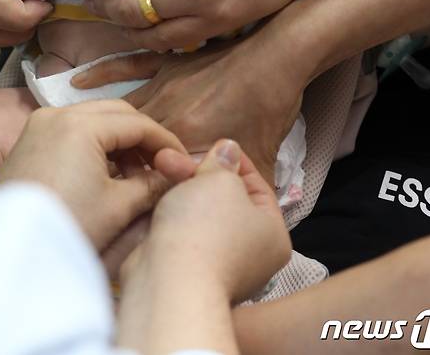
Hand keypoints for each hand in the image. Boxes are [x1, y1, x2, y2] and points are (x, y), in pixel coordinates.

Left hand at [0, 101, 189, 250]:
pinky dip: (95, 145)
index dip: (166, 142)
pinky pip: (72, 130)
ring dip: (119, 142)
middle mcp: (58, 113)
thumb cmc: (66, 227)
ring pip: (94, 119)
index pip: (138, 123)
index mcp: (81, 124)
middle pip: (116, 113)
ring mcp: (39, 124)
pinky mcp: (29, 139)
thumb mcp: (118, 207)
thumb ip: (153, 184)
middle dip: (143, 138)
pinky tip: (107, 174)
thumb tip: (179, 173)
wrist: (9, 252)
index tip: (184, 163)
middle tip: (162, 167)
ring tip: (136, 177)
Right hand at [72, 26, 305, 183]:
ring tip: (79, 146)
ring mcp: (162, 85)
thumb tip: (233, 221)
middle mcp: (165, 114)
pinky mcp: (165, 64)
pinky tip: (75, 81)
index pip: (151, 173)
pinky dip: (101, 73)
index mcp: (185, 142)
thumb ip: (238, 193)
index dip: (136, 191)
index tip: (123, 203)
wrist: (277, 58)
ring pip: (122, 110)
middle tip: (97, 179)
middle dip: (114, 163)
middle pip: (129, 144)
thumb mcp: (261, 163)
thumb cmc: (270, 109)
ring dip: (102, 127)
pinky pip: (126, 66)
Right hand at [135, 140, 291, 301]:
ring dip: (180, 187)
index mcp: (273, 234)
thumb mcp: (220, 180)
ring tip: (159, 165)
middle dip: (197, 172)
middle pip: (225, 198)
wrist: (170, 283)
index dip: (233, 160)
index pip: (258, 187)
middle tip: (173, 157)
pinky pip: (183, 231)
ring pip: (200, 212)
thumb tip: (228, 150)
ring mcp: (218, 265)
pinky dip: (171, 211)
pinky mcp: (188, 270)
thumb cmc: (206, 228)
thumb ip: (224, 162)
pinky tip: (156, 192)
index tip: (212, 146)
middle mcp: (251, 253)